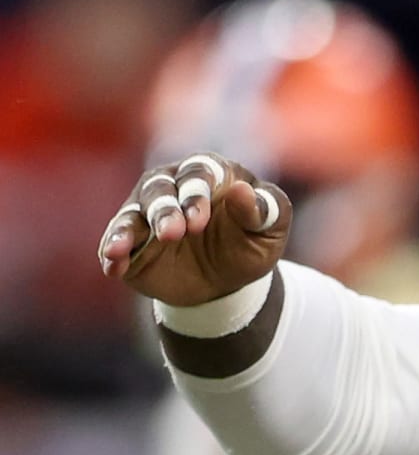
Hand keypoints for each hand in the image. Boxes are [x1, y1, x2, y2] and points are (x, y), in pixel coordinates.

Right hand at [97, 152, 292, 306]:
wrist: (228, 281)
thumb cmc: (251, 244)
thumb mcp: (270, 230)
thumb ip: (266, 209)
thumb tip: (243, 190)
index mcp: (210, 173)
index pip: (199, 173)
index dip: (196, 194)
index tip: (199, 220)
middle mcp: (171, 185)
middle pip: (160, 189)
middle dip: (164, 211)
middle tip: (172, 233)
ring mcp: (146, 211)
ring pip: (132, 213)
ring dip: (127, 230)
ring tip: (121, 249)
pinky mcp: (130, 240)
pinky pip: (115, 242)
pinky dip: (112, 252)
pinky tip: (112, 267)